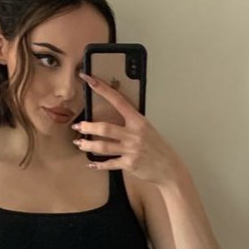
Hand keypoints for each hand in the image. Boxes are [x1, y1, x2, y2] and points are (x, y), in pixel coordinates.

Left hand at [71, 71, 182, 186]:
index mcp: (139, 121)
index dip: (102, 89)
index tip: (88, 79)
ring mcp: (131, 150)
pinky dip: (98, 165)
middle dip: (88, 127)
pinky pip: (109, 163)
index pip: (118, 100)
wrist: (170, 169)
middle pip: (105, 128)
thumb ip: (132, 123)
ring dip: (88, 145)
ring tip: (79, 143)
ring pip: (103, 146)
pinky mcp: (129, 164)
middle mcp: (134, 135)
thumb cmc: (159, 148)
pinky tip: (91, 163)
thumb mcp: (148, 130)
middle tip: (78, 126)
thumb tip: (115, 116)